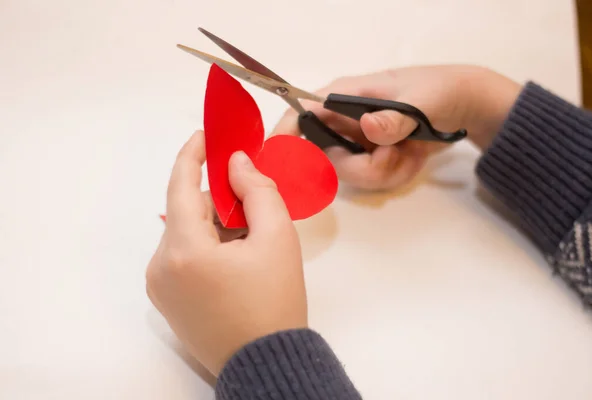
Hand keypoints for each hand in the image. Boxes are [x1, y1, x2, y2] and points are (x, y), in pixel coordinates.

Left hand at [146, 130, 306, 375]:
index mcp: (184, 251)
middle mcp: (160, 266)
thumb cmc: (275, 302)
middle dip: (219, 201)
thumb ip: (257, 190)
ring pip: (185, 233)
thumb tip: (237, 164)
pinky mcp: (165, 300)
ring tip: (251, 242)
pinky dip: (207, 246)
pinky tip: (236, 261)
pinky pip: (182, 256)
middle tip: (254, 207)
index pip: (180, 185)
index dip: (193, 154)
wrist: (266, 363)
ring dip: (215, 226)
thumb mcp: (277, 239)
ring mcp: (159, 286)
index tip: (206, 134)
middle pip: (187, 212)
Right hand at [272, 65, 520, 189]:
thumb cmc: (437, 90)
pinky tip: (413, 156)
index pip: (300, 114)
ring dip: (387, 170)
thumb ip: (396, 118)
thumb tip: (368, 126)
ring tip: (411, 149)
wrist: (461, 106)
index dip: (284, 139)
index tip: (278, 165)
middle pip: (327, 159)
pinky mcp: (370, 159)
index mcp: (344, 97)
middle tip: (395, 151)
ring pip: (353, 175)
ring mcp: (357, 143)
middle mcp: (344, 121)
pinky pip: (372, 180)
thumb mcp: (421, 101)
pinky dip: (397, 173)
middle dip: (364, 166)